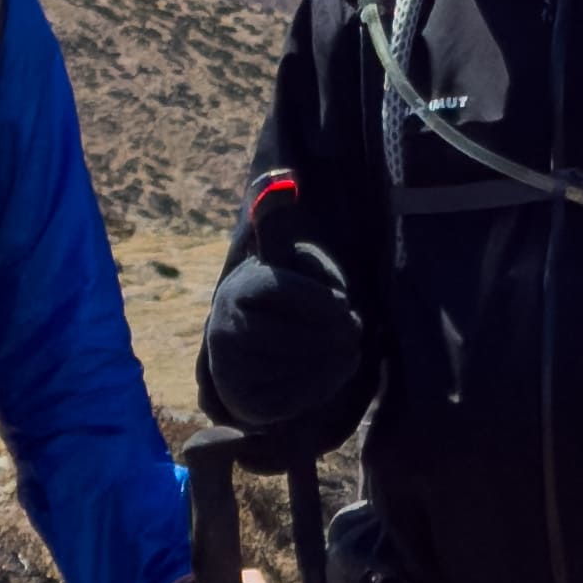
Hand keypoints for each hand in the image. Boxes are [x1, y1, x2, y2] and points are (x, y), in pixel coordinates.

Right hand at [195, 229, 374, 463]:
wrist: (256, 341)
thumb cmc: (285, 293)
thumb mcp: (289, 257)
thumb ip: (285, 221)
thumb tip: (284, 180)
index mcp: (241, 290)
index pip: (282, 294)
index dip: (321, 302)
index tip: (347, 305)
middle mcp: (224, 330)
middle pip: (291, 337)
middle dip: (332, 337)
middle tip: (357, 333)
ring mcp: (230, 369)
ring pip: (292, 369)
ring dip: (331, 364)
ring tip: (351, 353)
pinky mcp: (243, 402)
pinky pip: (289, 401)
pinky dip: (319, 390)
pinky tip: (333, 375)